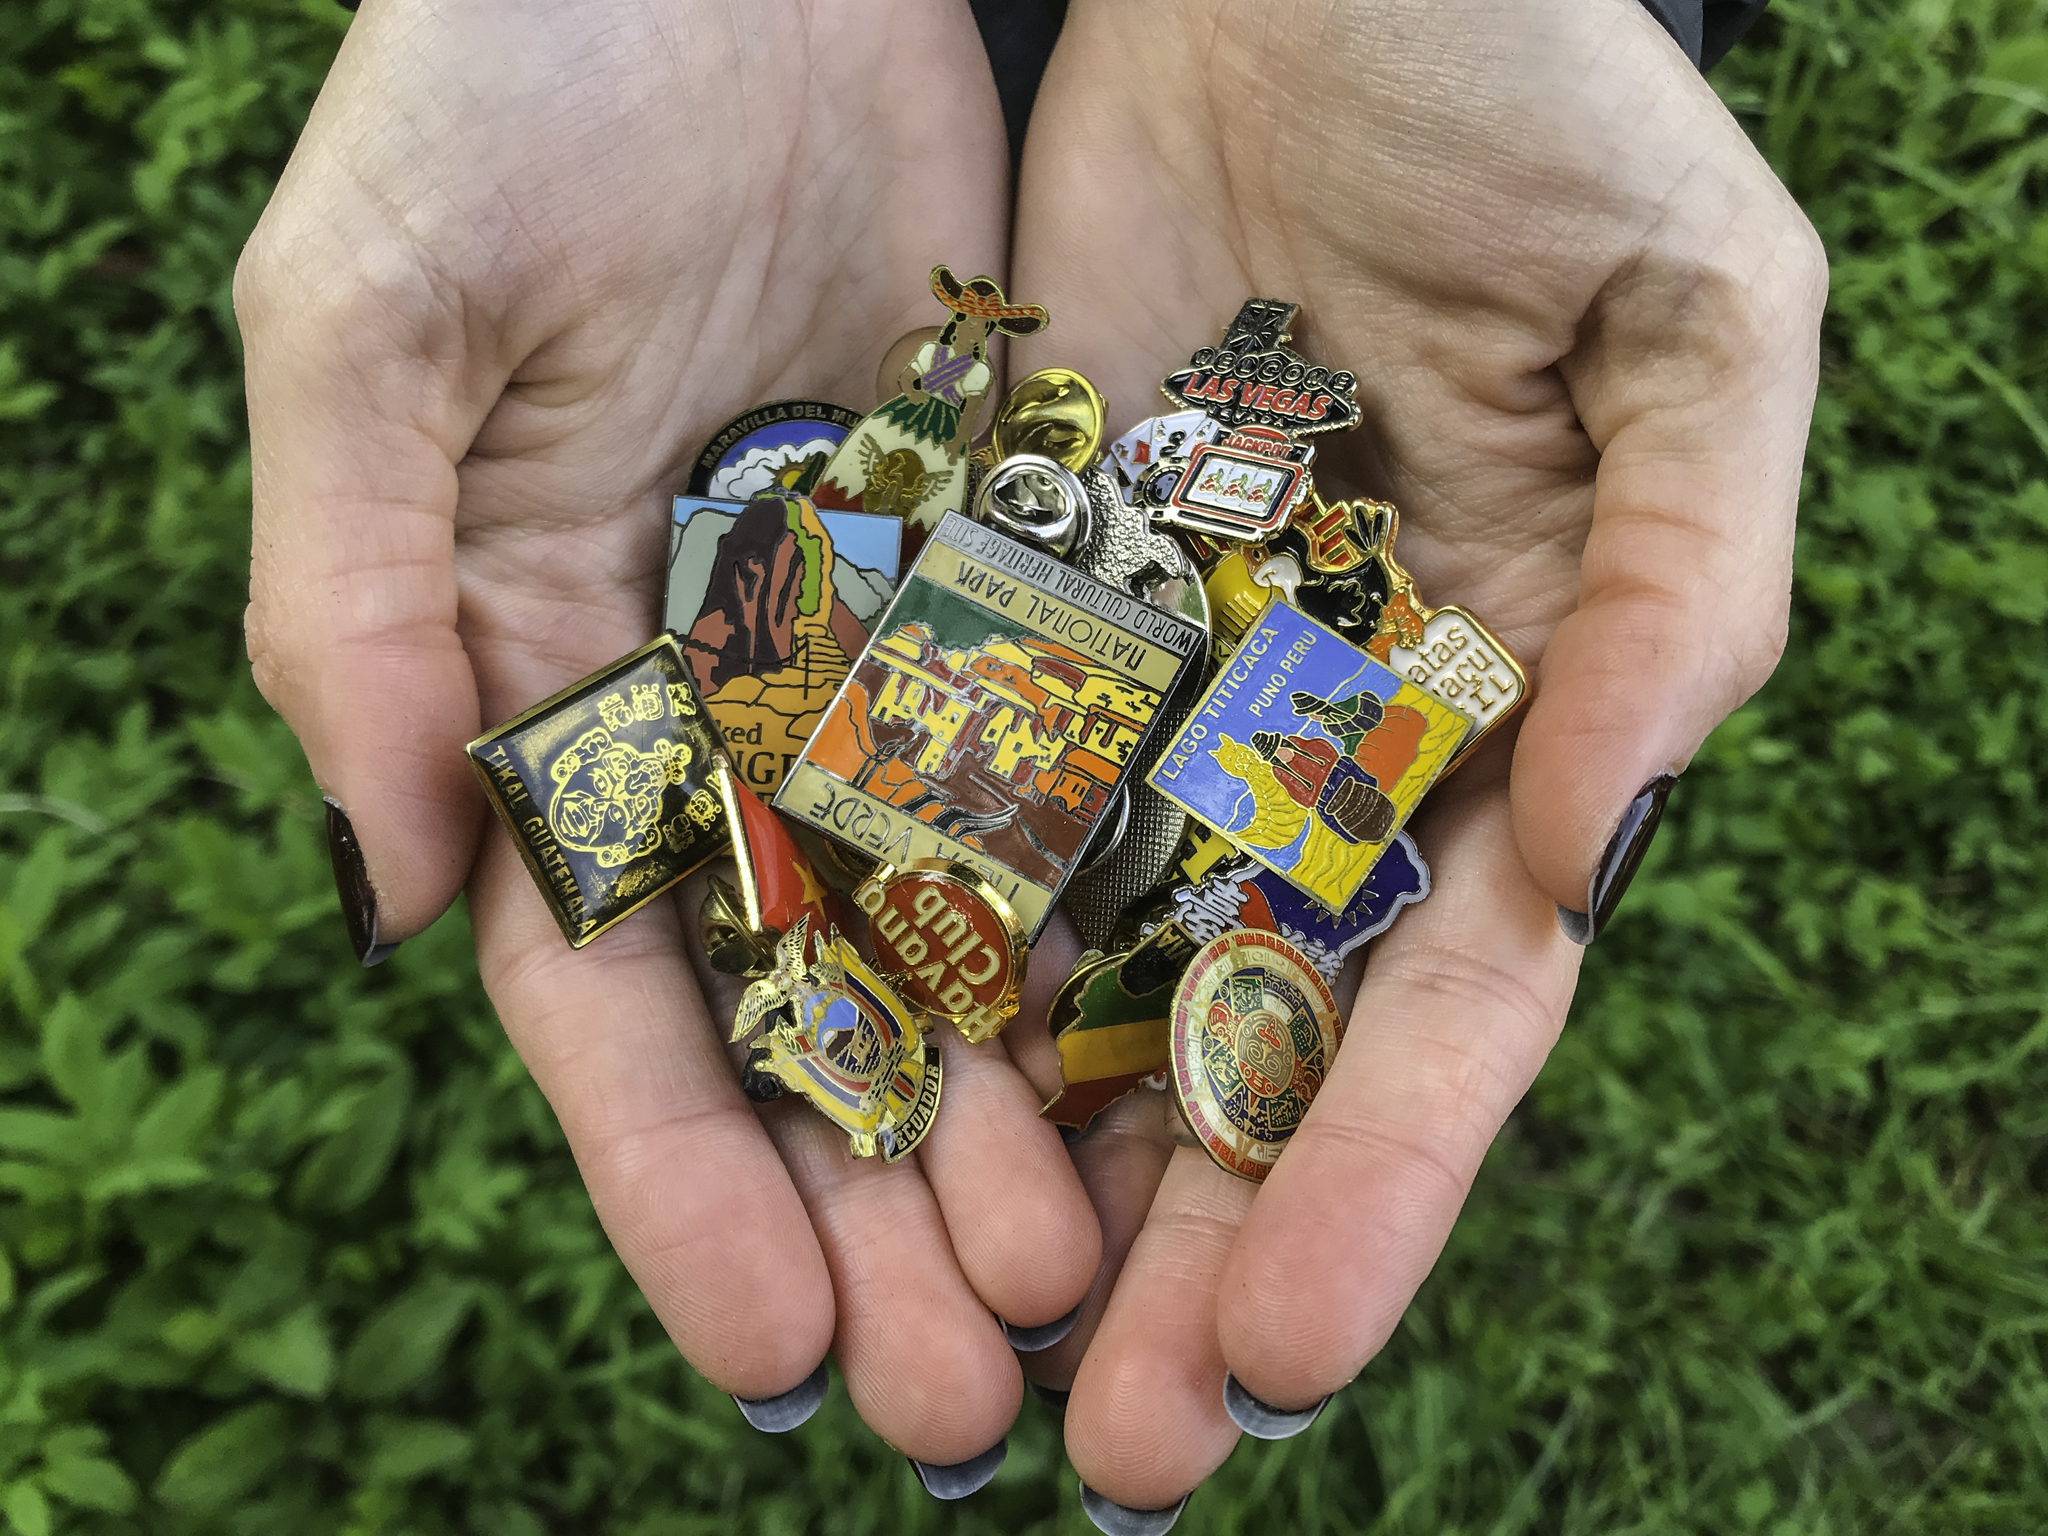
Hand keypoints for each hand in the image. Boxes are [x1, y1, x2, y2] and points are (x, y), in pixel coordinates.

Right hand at [236, 0, 1101, 1473]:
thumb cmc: (508, 76)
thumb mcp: (378, 320)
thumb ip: (358, 598)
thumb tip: (404, 883)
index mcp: (546, 684)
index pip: (611, 989)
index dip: (678, 1184)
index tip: (766, 1360)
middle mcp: (725, 703)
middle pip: (800, 1008)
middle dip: (871, 1212)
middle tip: (966, 1402)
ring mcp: (888, 649)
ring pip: (962, 931)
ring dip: (1014, 1118)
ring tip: (1086, 1295)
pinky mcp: (1030, 565)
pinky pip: (1089, 768)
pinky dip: (1125, 918)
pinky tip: (1183, 1062)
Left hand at [1009, 0, 1824, 1512]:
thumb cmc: (1542, 106)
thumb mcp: (1693, 325)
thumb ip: (1677, 589)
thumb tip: (1587, 847)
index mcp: (1495, 714)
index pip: (1442, 997)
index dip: (1375, 1176)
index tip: (1282, 1350)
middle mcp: (1313, 741)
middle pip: (1244, 1031)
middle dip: (1181, 1239)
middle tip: (1106, 1448)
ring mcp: (1147, 687)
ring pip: (1072, 958)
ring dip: (1014, 1160)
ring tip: (945, 1355)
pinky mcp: (999, 602)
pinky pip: (937, 789)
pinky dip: (891, 943)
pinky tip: (837, 1111)